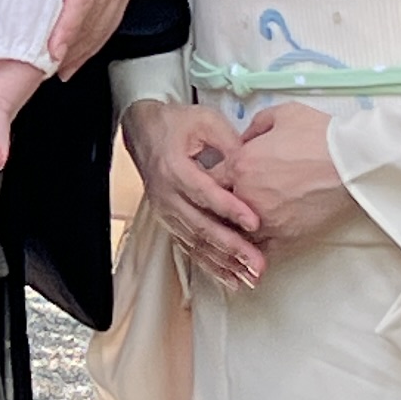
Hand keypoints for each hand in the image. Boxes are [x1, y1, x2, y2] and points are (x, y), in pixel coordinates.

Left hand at [0, 0, 147, 71]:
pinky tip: (81, 51)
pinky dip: (97, 38)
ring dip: (85, 49)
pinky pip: (113, 18)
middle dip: (73, 49)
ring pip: (106, 24)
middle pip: (95, 20)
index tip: (54, 50)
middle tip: (47, 69)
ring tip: (61, 67)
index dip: (68, 29)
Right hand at [123, 99, 263, 289]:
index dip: (230, 209)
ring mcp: (166, 210)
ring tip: (248, 277)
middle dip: (231, 248)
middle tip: (256, 263)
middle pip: (201, 226)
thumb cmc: (174, 124)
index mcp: (175, 168)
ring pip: (195, 242)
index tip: (254, 222)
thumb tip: (256, 166)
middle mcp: (167, 194)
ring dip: (222, 263)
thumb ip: (232, 144)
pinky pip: (189, 247)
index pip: (205, 193)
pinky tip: (229, 277)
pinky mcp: (169, 220)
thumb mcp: (206, 122)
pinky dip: (210, 264)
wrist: (143, 130)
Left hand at [224, 104, 362, 254]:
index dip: (213, 178)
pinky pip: (260, 247)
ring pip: (236, 230)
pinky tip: (260, 239)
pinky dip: (257, 245)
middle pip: (219, 206)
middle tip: (229, 201)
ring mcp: (265, 219)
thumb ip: (255, 126)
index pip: (210, 178)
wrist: (353, 163)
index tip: (221, 179)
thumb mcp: (283, 114)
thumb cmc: (320, 136)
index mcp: (240, 164)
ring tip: (245, 219)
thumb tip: (245, 138)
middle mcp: (246, 195)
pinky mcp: (285, 236)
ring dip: (238, 225)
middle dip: (222, 203)